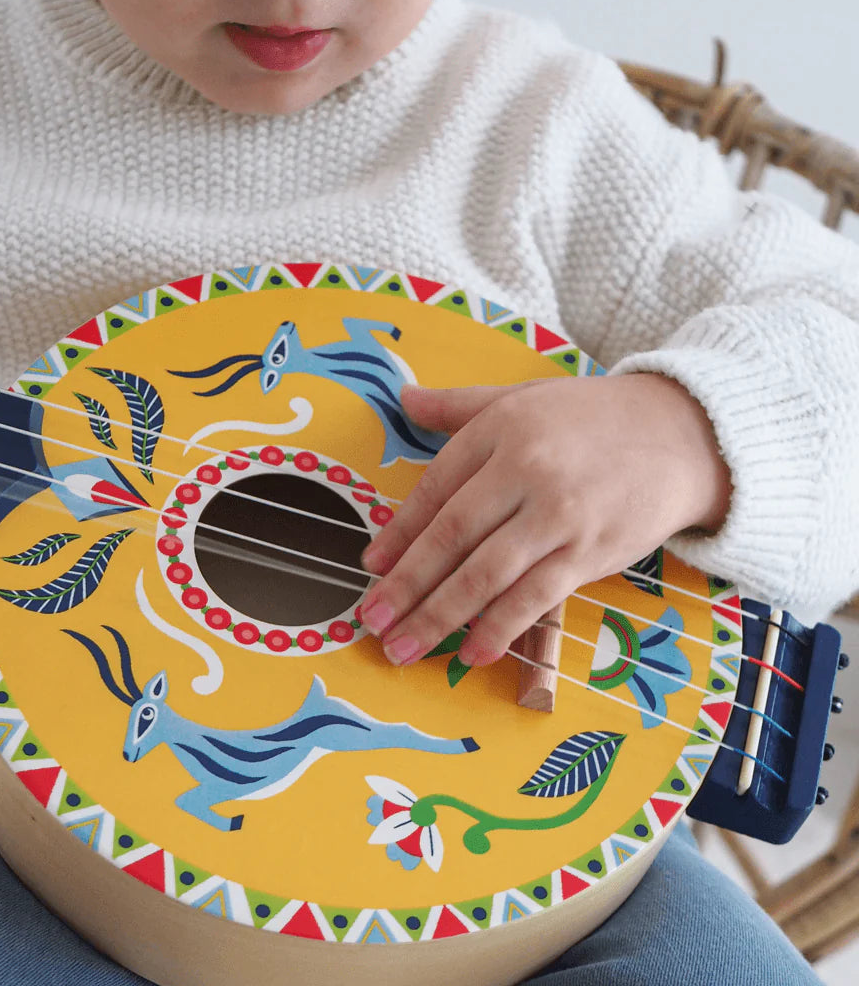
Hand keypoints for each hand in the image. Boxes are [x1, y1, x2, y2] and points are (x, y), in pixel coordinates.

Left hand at [358, 373, 731, 667]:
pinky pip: (536, 597)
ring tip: (403, 647)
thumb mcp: (521, 399)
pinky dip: (500, 628)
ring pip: (486, 574)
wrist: (681, 434)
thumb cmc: (590, 419)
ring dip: (438, 616)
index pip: (435, 490)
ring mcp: (559, 515)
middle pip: (452, 538)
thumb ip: (459, 405)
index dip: (399, 534)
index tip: (370, 568)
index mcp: (499, 432)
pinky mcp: (590, 552)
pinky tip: (470, 652)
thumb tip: (404, 398)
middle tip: (370, 619)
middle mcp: (524, 471)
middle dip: (406, 585)